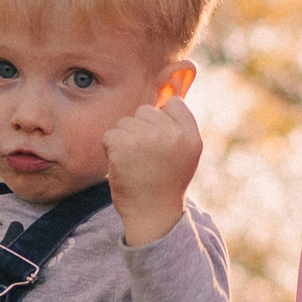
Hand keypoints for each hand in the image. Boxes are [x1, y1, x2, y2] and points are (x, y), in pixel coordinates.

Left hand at [102, 84, 200, 249]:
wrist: (151, 216)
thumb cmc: (165, 182)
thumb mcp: (184, 152)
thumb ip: (178, 123)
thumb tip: (169, 86)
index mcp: (191, 136)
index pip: (173, 104)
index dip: (161, 123)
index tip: (161, 147)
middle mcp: (172, 135)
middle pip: (145, 111)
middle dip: (140, 132)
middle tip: (147, 160)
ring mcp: (147, 139)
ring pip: (125, 122)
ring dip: (124, 141)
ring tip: (135, 165)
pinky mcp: (123, 147)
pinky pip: (110, 135)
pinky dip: (111, 150)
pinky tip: (122, 167)